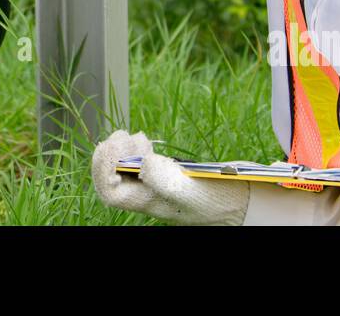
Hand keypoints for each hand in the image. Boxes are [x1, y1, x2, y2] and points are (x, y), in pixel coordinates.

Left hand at [91, 129, 250, 225]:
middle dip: (109, 153)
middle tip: (125, 137)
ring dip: (121, 148)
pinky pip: (134, 160)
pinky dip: (134, 147)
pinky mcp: (158, 172)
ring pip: (119, 166)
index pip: (108, 190)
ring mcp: (149, 182)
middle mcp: (143, 194)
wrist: (235, 199)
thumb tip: (141, 163)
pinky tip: (145, 143)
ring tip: (137, 139)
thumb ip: (166, 180)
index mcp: (144, 202)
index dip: (103, 166)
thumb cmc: (214, 199)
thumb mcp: (191, 190)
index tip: (118, 145)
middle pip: (108, 176)